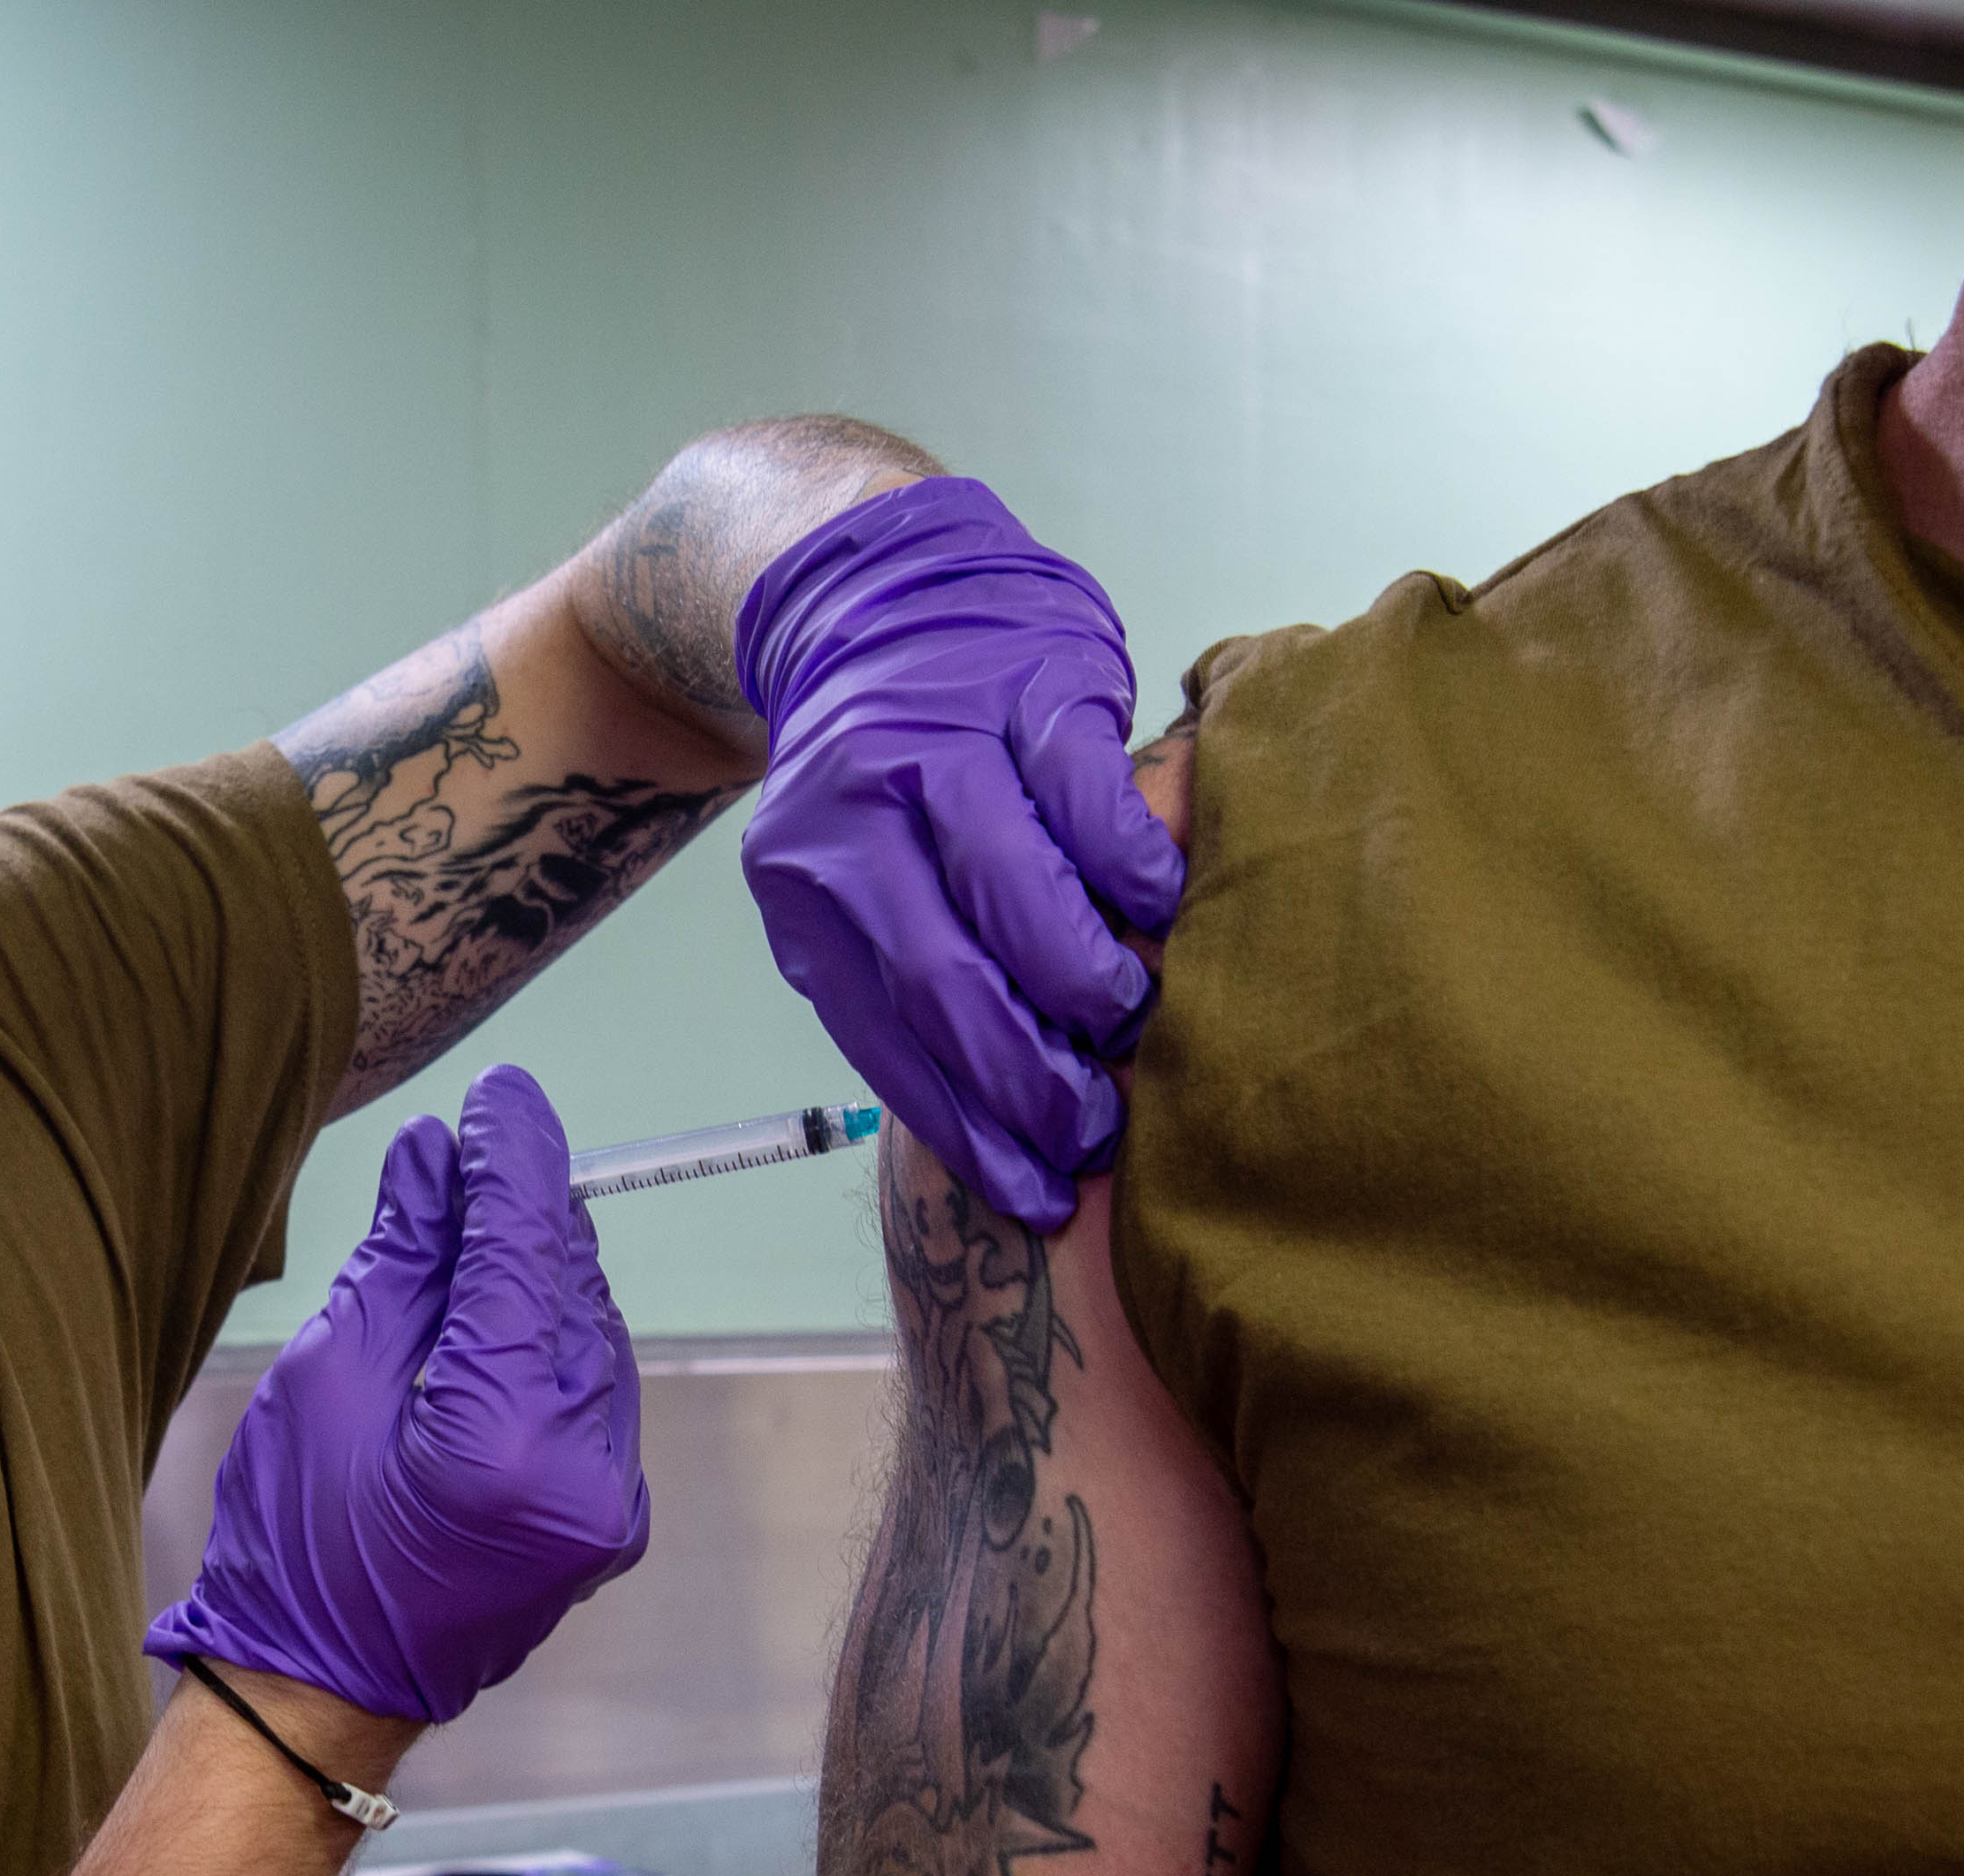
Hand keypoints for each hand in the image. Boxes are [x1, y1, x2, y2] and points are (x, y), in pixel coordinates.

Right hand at [147, 1066, 649, 1723]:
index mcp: (504, 1443)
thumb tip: (439, 1157)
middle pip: (573, 1289)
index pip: (526, 1257)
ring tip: (474, 1220)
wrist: (319, 1695)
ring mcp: (607, 1506)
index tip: (499, 1095)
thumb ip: (402, 1261)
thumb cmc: (295, 1547)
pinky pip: (597, 1390)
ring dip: (541, 1271)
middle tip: (471, 1147)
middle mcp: (585, 1477)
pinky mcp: (607, 1521)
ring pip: (594, 1333)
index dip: (513, 1162)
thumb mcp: (328, 1379)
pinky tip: (501, 1307)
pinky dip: (553, 1337)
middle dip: (525, 1210)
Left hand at [734, 478, 1187, 1229]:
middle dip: (1030, 1078)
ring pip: (1016, 894)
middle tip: (1096, 1132)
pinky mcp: (1026, 686)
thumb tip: (996, 1125)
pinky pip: (1085, 797)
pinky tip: (1159, 910)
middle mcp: (854, 813)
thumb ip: (899, 979)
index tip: (1035, 1192)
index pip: (884, 1035)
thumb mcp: (849, 880)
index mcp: (804, 883)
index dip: (967, 1125)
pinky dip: (1127, 867)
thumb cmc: (887, 778)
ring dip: (1083, 983)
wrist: (876, 595)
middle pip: (947, 981)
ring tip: (1127, 1030)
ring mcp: (939, 742)